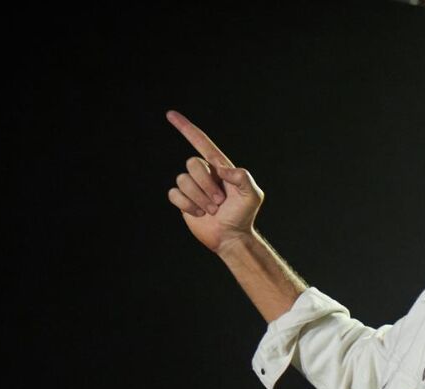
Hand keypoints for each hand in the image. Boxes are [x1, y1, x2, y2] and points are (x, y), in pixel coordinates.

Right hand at [164, 109, 263, 253]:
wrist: (232, 237)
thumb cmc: (244, 216)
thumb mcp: (253, 195)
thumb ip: (242, 177)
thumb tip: (220, 169)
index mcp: (220, 168)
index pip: (201, 143)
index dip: (186, 129)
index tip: (170, 114)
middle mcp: (205, 174)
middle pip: (192, 164)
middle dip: (206, 184)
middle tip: (220, 201)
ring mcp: (193, 187)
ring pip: (182, 180)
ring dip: (199, 198)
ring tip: (212, 210)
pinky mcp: (183, 201)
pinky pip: (174, 194)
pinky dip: (187, 205)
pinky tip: (199, 214)